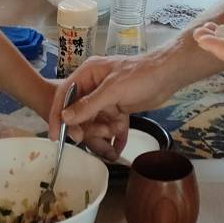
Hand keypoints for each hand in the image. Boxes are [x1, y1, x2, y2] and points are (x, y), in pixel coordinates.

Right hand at [48, 53, 176, 152]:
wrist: (168, 75)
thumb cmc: (139, 76)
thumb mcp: (112, 90)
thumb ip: (88, 105)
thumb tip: (65, 117)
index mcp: (88, 74)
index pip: (65, 95)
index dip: (57, 115)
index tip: (55, 136)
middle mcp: (94, 86)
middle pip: (79, 112)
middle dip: (86, 127)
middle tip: (91, 139)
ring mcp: (106, 98)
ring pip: (95, 122)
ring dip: (103, 132)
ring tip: (115, 134)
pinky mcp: (118, 107)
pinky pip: (110, 125)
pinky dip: (115, 136)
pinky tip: (118, 148)